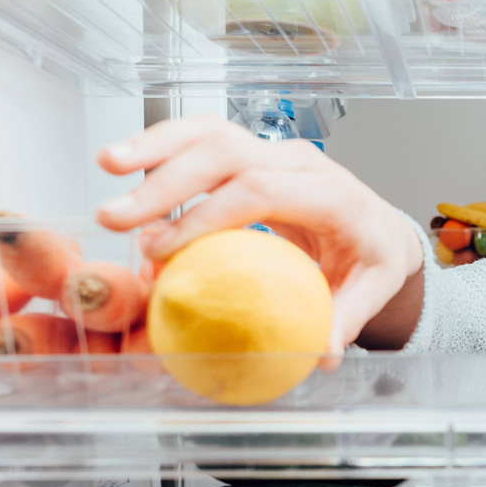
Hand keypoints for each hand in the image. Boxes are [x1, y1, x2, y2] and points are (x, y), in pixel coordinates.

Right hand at [95, 114, 423, 359]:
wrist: (378, 227)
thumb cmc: (371, 259)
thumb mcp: (371, 291)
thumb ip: (346, 319)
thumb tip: (321, 354)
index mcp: (332, 194)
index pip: (262, 190)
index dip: (208, 216)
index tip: (163, 250)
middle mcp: (300, 162)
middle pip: (227, 153)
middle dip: (166, 181)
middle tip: (117, 218)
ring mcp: (274, 152)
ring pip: (210, 132)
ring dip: (155, 146)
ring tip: (107, 165)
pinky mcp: (253, 153)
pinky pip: (204, 139)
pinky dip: (162, 146)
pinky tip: (122, 162)